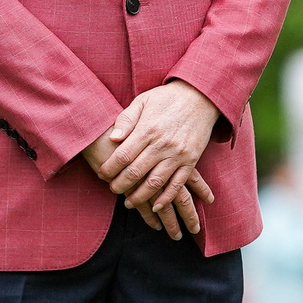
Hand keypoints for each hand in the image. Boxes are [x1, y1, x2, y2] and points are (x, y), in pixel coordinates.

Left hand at [85, 81, 220, 237]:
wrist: (201, 96)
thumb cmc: (167, 98)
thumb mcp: (142, 101)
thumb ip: (126, 120)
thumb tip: (113, 138)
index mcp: (147, 129)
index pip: (123, 156)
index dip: (110, 168)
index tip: (102, 174)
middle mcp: (162, 144)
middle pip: (136, 172)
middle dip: (120, 185)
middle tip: (112, 189)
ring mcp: (178, 154)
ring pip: (156, 182)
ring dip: (140, 196)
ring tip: (129, 202)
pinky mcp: (191, 160)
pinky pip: (178, 184)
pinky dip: (166, 198)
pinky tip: (156, 206)